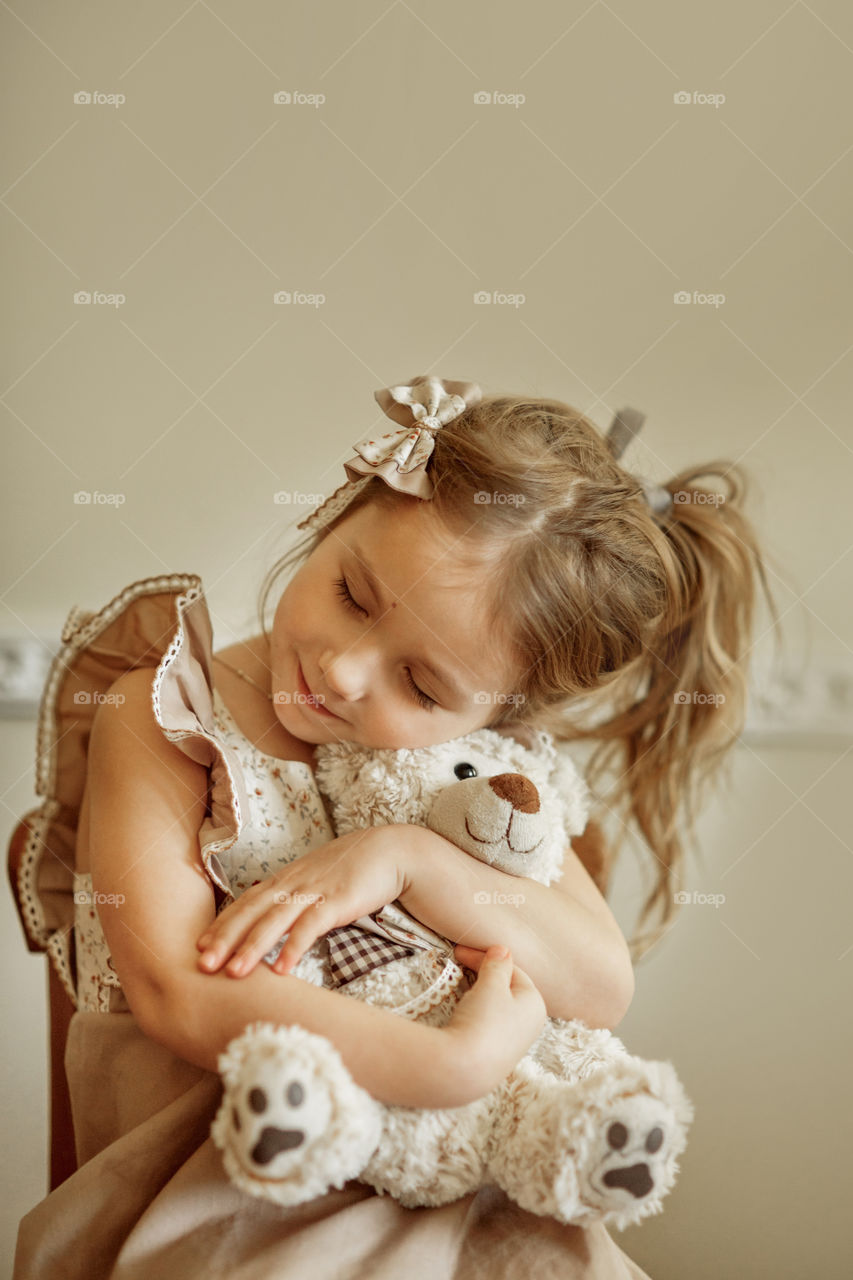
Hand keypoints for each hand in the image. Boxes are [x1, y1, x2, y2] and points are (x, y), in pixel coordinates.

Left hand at [196, 826, 406, 977]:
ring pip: (275, 920)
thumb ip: (294, 897)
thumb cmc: (352, 868)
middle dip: (225, 939)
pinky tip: (283, 969)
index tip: (200, 945)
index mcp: (286, 879)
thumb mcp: (316, 880)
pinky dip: (295, 947)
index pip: (246, 902)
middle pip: (252, 912)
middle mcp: (294, 883)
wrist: (391, 850)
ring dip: (253, 947)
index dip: (223, 923)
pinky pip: (311, 925)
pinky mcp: (338, 899)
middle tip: (203, 966)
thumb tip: (272, 922)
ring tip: (234, 974)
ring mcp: (315, 890)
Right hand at [445, 944, 546, 1095]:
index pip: (511, 970)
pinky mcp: (498, 1055)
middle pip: (507, 988)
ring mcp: (515, 1042)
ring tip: (461, 990)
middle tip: (460, 967)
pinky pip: (490, 1024)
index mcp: (536, 1003)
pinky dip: (478, 1013)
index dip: (485, 958)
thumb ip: (497, 964)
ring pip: (497, 1007)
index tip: (460, 951)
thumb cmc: (483, 1020)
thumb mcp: (491, 985)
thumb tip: (503, 950)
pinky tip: (465, 1014)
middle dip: (484, 975)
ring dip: (480, 994)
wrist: (465, 1068)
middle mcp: (531, 1023)